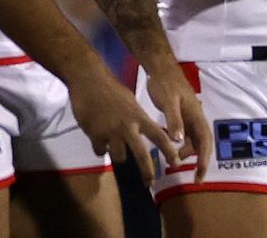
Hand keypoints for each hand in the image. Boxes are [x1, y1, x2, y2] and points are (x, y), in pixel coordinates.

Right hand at [67, 67, 178, 185]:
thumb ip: (138, 119)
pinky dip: (100, 148)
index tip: (176, 164)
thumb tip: (144, 131)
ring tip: (114, 148)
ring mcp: (111, 132)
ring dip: (117, 156)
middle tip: (150, 183)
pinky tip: (99, 141)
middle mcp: (128, 127)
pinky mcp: (94, 135)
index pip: (160, 137)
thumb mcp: (132, 103)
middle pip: (141, 154)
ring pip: (118, 156)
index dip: (169, 151)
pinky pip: (100, 151)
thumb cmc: (113, 91)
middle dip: (147, 171)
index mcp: (140, 118)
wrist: (90, 83)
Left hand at [145, 68, 212, 182]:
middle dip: (199, 162)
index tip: (200, 176)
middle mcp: (196, 119)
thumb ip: (174, 121)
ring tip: (171, 162)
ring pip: (193, 141)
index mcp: (196, 116)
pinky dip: (178, 145)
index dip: (204, 160)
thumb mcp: (168, 102)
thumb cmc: (166, 84)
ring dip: (186, 153)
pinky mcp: (182, 117)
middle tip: (192, 178)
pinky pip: (184, 136)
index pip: (205, 142)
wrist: (161, 70)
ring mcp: (189, 118)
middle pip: (202, 144)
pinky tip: (167, 148)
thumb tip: (179, 141)